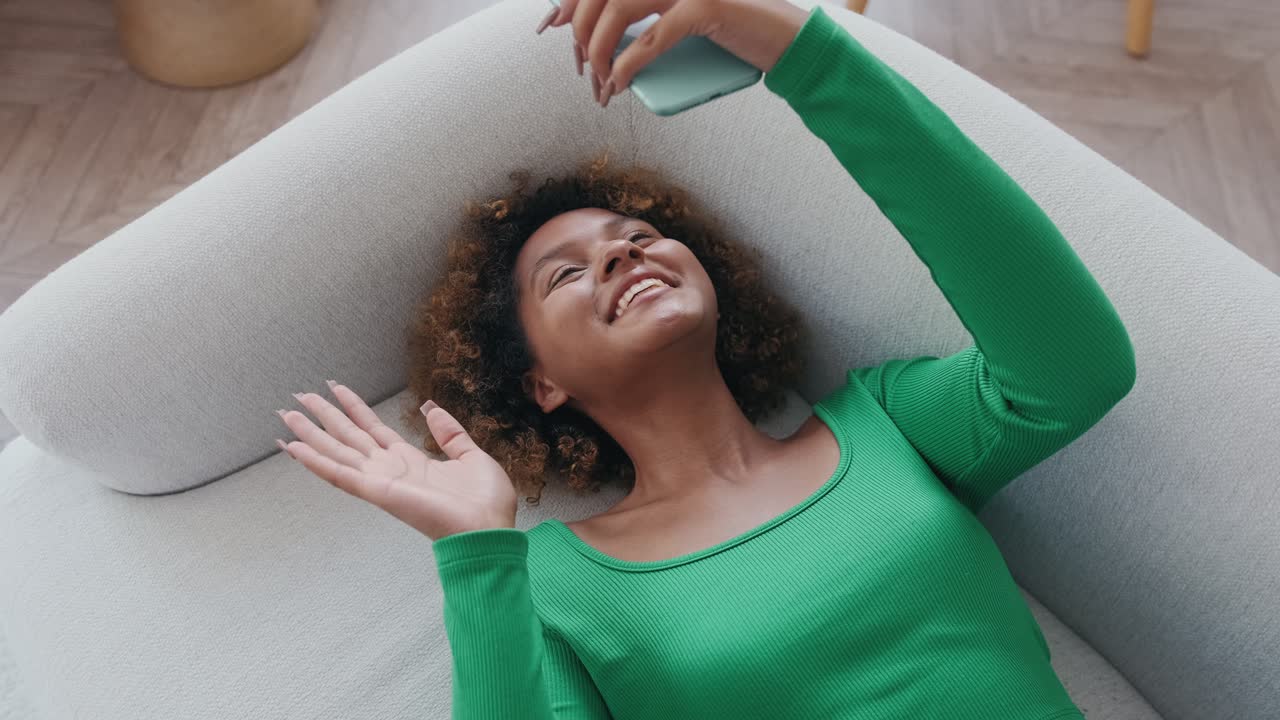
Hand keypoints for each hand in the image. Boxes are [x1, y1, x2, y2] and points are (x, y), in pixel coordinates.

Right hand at [274, 382, 517, 540]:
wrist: (487, 530)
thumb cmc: (485, 503)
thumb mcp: (471, 456)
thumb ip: (450, 434)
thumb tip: (431, 409)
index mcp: (412, 462)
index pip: (374, 430)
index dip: (355, 408)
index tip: (336, 389)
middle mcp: (390, 470)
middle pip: (349, 437)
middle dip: (325, 417)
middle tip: (300, 396)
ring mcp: (380, 481)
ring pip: (337, 451)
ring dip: (310, 434)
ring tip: (287, 415)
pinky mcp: (377, 492)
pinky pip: (339, 474)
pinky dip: (314, 461)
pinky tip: (292, 448)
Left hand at [535, 0, 808, 106]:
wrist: (788, 39)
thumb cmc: (733, 31)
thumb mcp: (682, 14)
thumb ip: (646, 12)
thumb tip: (591, 28)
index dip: (570, 0)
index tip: (552, 26)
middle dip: (579, 30)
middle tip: (580, 66)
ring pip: (619, 8)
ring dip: (598, 49)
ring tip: (599, 80)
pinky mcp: (707, 6)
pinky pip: (651, 37)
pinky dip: (626, 63)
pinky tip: (616, 83)